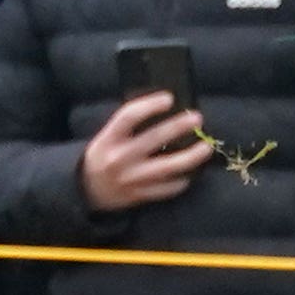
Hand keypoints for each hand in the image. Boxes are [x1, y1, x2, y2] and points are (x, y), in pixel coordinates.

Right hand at [78, 90, 206, 212]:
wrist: (89, 192)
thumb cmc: (104, 156)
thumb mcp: (107, 137)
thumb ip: (129, 126)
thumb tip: (166, 109)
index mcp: (109, 139)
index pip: (129, 117)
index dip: (150, 105)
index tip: (169, 98)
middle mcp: (120, 159)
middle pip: (154, 139)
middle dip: (178, 127)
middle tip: (197, 118)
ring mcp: (132, 179)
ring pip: (167, 168)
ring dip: (191, 157)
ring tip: (206, 147)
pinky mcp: (141, 196)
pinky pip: (167, 189)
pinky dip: (182, 180)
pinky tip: (191, 172)